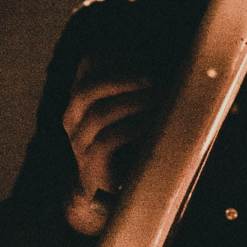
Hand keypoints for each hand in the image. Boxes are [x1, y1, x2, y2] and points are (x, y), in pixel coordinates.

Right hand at [62, 60, 154, 236]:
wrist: (109, 190)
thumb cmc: (127, 141)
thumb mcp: (128, 109)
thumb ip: (139, 85)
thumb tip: (172, 63)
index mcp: (80, 97)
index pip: (87, 64)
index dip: (114, 56)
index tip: (143, 55)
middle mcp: (73, 117)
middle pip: (88, 88)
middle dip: (123, 78)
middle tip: (153, 77)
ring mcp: (79, 142)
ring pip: (99, 113)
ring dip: (134, 102)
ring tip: (161, 98)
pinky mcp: (92, 164)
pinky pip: (109, 140)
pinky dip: (134, 127)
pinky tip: (153, 122)